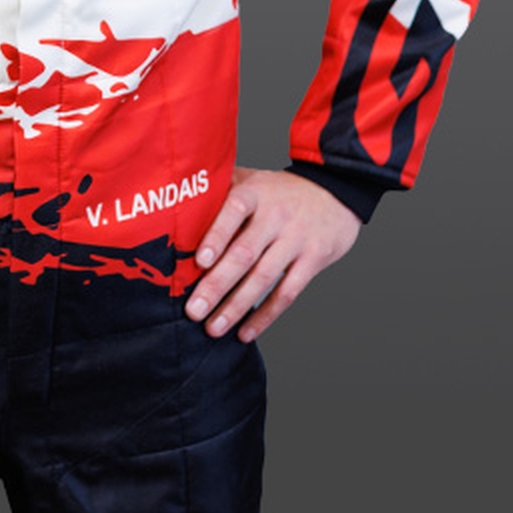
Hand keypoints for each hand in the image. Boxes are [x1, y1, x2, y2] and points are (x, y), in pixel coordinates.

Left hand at [184, 167, 360, 342]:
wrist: (334, 192)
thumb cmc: (279, 191)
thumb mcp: (253, 180)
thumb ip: (221, 189)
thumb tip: (178, 205)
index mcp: (256, 192)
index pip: (234, 211)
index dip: (216, 235)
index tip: (199, 261)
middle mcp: (276, 216)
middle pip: (244, 253)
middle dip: (217, 285)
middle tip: (194, 310)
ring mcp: (296, 239)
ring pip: (263, 278)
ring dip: (236, 307)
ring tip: (213, 328)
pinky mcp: (313, 260)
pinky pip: (287, 293)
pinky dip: (265, 315)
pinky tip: (245, 332)